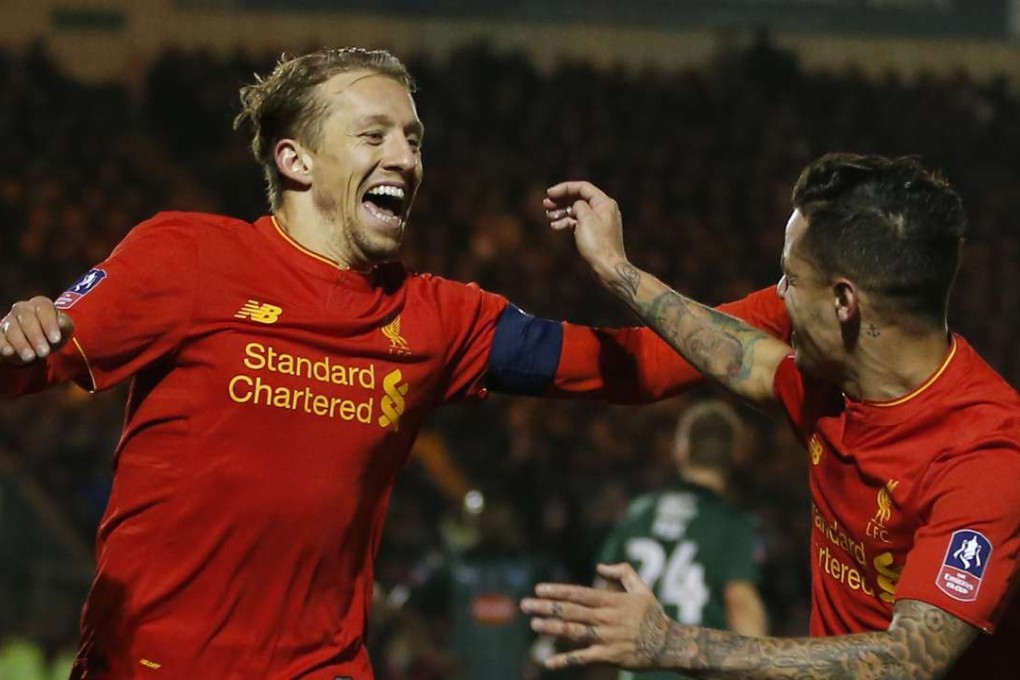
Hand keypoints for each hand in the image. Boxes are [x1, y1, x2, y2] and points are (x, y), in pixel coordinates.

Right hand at [0, 297, 74, 364]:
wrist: (38, 346)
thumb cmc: (53, 334)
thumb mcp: (64, 330)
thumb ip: (65, 325)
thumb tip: (62, 323)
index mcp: (40, 304)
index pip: (43, 308)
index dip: (49, 323)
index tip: (56, 339)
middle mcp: (22, 308)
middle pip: (26, 317)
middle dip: (36, 336)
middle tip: (44, 352)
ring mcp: (8, 320)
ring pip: (12, 328)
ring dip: (21, 343)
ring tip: (30, 357)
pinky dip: (2, 344)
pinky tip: (9, 352)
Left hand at [521, 562, 675, 670]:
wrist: (669, 644)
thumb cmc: (654, 615)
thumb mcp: (642, 588)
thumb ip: (623, 572)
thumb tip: (599, 567)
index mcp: (612, 601)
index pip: (579, 594)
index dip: (558, 591)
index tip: (539, 589)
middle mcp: (606, 618)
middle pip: (571, 611)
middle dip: (547, 607)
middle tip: (525, 604)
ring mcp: (607, 638)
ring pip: (574, 632)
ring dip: (552, 628)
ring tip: (533, 623)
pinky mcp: (609, 656)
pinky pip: (583, 658)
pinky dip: (565, 660)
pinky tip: (548, 662)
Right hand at [544, 181, 627, 281]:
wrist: (608, 267)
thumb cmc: (597, 244)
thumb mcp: (585, 219)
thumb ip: (578, 205)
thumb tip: (575, 206)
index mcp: (604, 203)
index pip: (582, 187)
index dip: (564, 188)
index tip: (549, 193)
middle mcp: (604, 209)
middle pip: (579, 198)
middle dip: (561, 200)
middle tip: (545, 204)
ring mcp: (600, 221)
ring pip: (578, 211)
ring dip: (562, 211)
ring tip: (548, 215)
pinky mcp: (595, 233)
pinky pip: (579, 222)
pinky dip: (567, 222)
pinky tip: (555, 226)